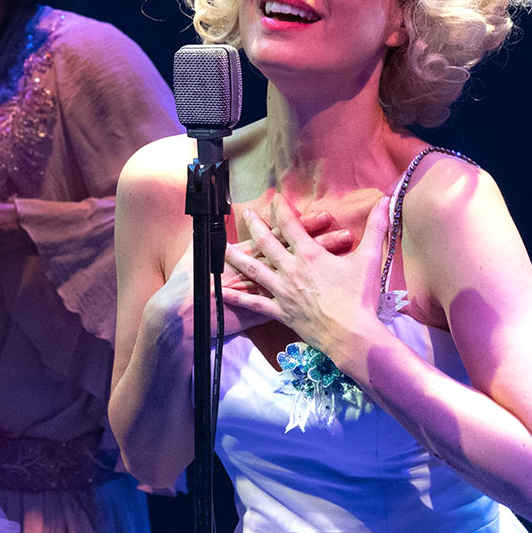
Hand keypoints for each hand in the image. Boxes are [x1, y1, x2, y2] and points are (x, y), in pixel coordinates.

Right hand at [151, 209, 353, 339]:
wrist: (186, 317)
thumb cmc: (186, 285)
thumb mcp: (194, 254)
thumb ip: (208, 236)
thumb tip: (212, 216)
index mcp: (249, 255)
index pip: (283, 235)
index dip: (304, 226)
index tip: (322, 216)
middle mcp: (263, 272)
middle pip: (299, 255)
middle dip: (323, 242)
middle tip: (344, 231)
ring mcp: (269, 294)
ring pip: (304, 277)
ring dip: (324, 268)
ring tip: (345, 265)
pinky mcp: (269, 313)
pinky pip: (298, 303)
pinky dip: (315, 299)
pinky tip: (331, 299)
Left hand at [222, 194, 392, 371]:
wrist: (351, 335)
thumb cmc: (360, 298)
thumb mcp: (370, 258)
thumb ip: (377, 228)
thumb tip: (387, 201)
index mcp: (310, 255)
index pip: (291, 224)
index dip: (282, 209)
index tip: (275, 198)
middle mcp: (291, 270)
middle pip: (266, 243)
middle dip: (255, 225)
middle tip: (246, 214)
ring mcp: (282, 291)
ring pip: (253, 270)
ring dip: (237, 257)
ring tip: (222, 248)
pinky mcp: (280, 312)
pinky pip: (253, 304)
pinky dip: (236, 298)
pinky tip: (221, 292)